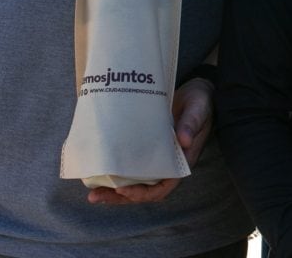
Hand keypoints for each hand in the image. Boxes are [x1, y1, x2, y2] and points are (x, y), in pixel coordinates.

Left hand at [87, 77, 212, 204]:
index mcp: (181, 162)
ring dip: (113, 190)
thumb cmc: (199, 103)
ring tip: (92, 193)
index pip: (162, 188)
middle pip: (143, 190)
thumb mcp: (198, 110)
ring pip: (133, 182)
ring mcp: (155, 158)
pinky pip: (130, 166)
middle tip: (95, 197)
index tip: (124, 191)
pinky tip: (99, 171)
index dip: (143, 194)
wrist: (196, 93)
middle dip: (119, 197)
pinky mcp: (146, 148)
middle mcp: (167, 164)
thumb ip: (192, 124)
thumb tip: (184, 141)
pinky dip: (115, 172)